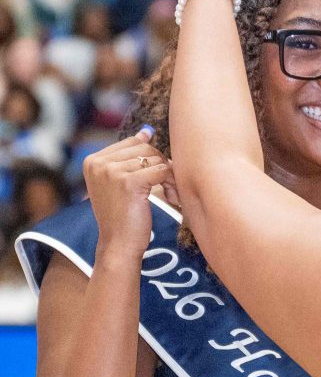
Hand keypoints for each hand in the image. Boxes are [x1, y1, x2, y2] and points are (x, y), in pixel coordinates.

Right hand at [83, 129, 177, 260]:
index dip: (149, 159)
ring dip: (168, 177)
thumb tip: (147, 131)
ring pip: (156, 159)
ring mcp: (112, 171)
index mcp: (93, 160)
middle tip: (166, 187)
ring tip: (168, 194)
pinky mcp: (129, 182)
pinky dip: (171, 184)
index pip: (133, 143)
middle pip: (146, 149)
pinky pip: (162, 171)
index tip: (152, 180)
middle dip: (160, 166)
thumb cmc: (122, 216)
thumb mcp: (121, 182)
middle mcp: (99, 163)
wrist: (118, 245)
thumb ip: (130, 156)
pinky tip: (170, 198)